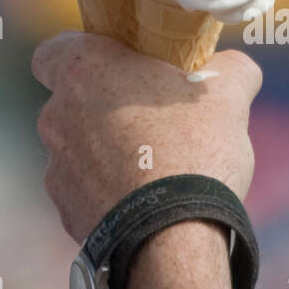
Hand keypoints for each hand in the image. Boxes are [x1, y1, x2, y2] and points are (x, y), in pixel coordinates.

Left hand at [31, 32, 262, 243]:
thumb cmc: (193, 149)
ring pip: (79, 148)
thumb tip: (234, 66)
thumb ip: (230, 67)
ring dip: (107, 152)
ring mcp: (56, 167)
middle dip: (106, 107)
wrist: (172, 238)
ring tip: (156, 166)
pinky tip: (145, 200)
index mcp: (84, 72)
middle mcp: (57, 116)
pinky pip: (86, 191)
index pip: (54, 51)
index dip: (85, 56)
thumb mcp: (228, 92)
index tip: (119, 66)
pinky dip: (108, 192)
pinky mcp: (65, 210)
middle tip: (154, 117)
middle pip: (73, 101)